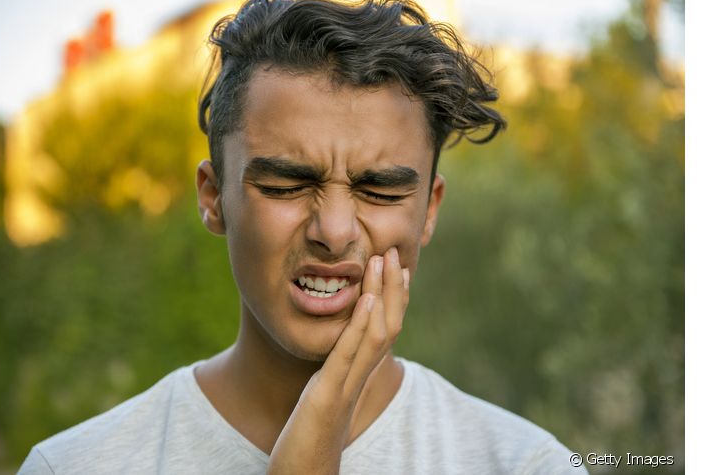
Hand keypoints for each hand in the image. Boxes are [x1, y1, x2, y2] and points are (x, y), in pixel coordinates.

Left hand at [267, 247, 410, 474]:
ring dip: (382, 296)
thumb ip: (335, 371)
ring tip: (383, 263)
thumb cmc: (312, 436)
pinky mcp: (328, 394)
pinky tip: (365, 301)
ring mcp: (346, 385)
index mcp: (358, 375)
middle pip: (388, 326)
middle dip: (393, 288)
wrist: (305, 470)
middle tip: (394, 253)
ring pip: (376, 335)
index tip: (399, 267)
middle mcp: (360, 378)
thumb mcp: (325, 394)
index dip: (395, 298)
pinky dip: (360, 325)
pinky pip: (348, 355)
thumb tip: (338, 349)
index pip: (385, 329)